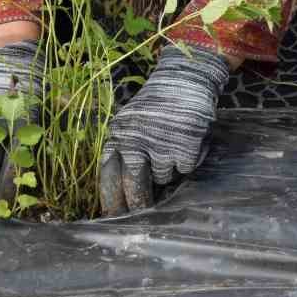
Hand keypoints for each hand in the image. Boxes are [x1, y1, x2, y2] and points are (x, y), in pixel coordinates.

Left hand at [99, 44, 229, 216]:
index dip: (111, 199)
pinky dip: (188, 160)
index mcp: (117, 135)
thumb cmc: (157, 105)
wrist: (184, 78)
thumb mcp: (131, 123)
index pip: (108, 175)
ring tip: (171, 148)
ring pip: (163, 178)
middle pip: (133, 186)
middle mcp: (134, 141)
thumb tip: (124, 192)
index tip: (112, 217)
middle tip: (142, 215)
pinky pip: (184, 168)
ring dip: (168, 171)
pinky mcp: (183, 146)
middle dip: (139, 204)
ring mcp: (160, 145)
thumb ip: (125, 150)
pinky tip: (188, 142)